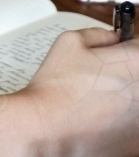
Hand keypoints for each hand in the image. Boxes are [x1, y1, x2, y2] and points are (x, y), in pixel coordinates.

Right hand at [19, 27, 138, 155]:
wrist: (48, 128)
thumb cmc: (57, 87)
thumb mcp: (71, 41)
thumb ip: (99, 34)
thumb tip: (111, 38)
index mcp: (133, 62)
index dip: (126, 46)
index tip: (118, 50)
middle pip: (138, 73)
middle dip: (124, 71)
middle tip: (105, 75)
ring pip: (135, 99)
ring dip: (123, 95)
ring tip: (99, 98)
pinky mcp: (135, 142)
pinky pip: (130, 121)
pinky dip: (119, 118)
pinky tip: (100, 116)